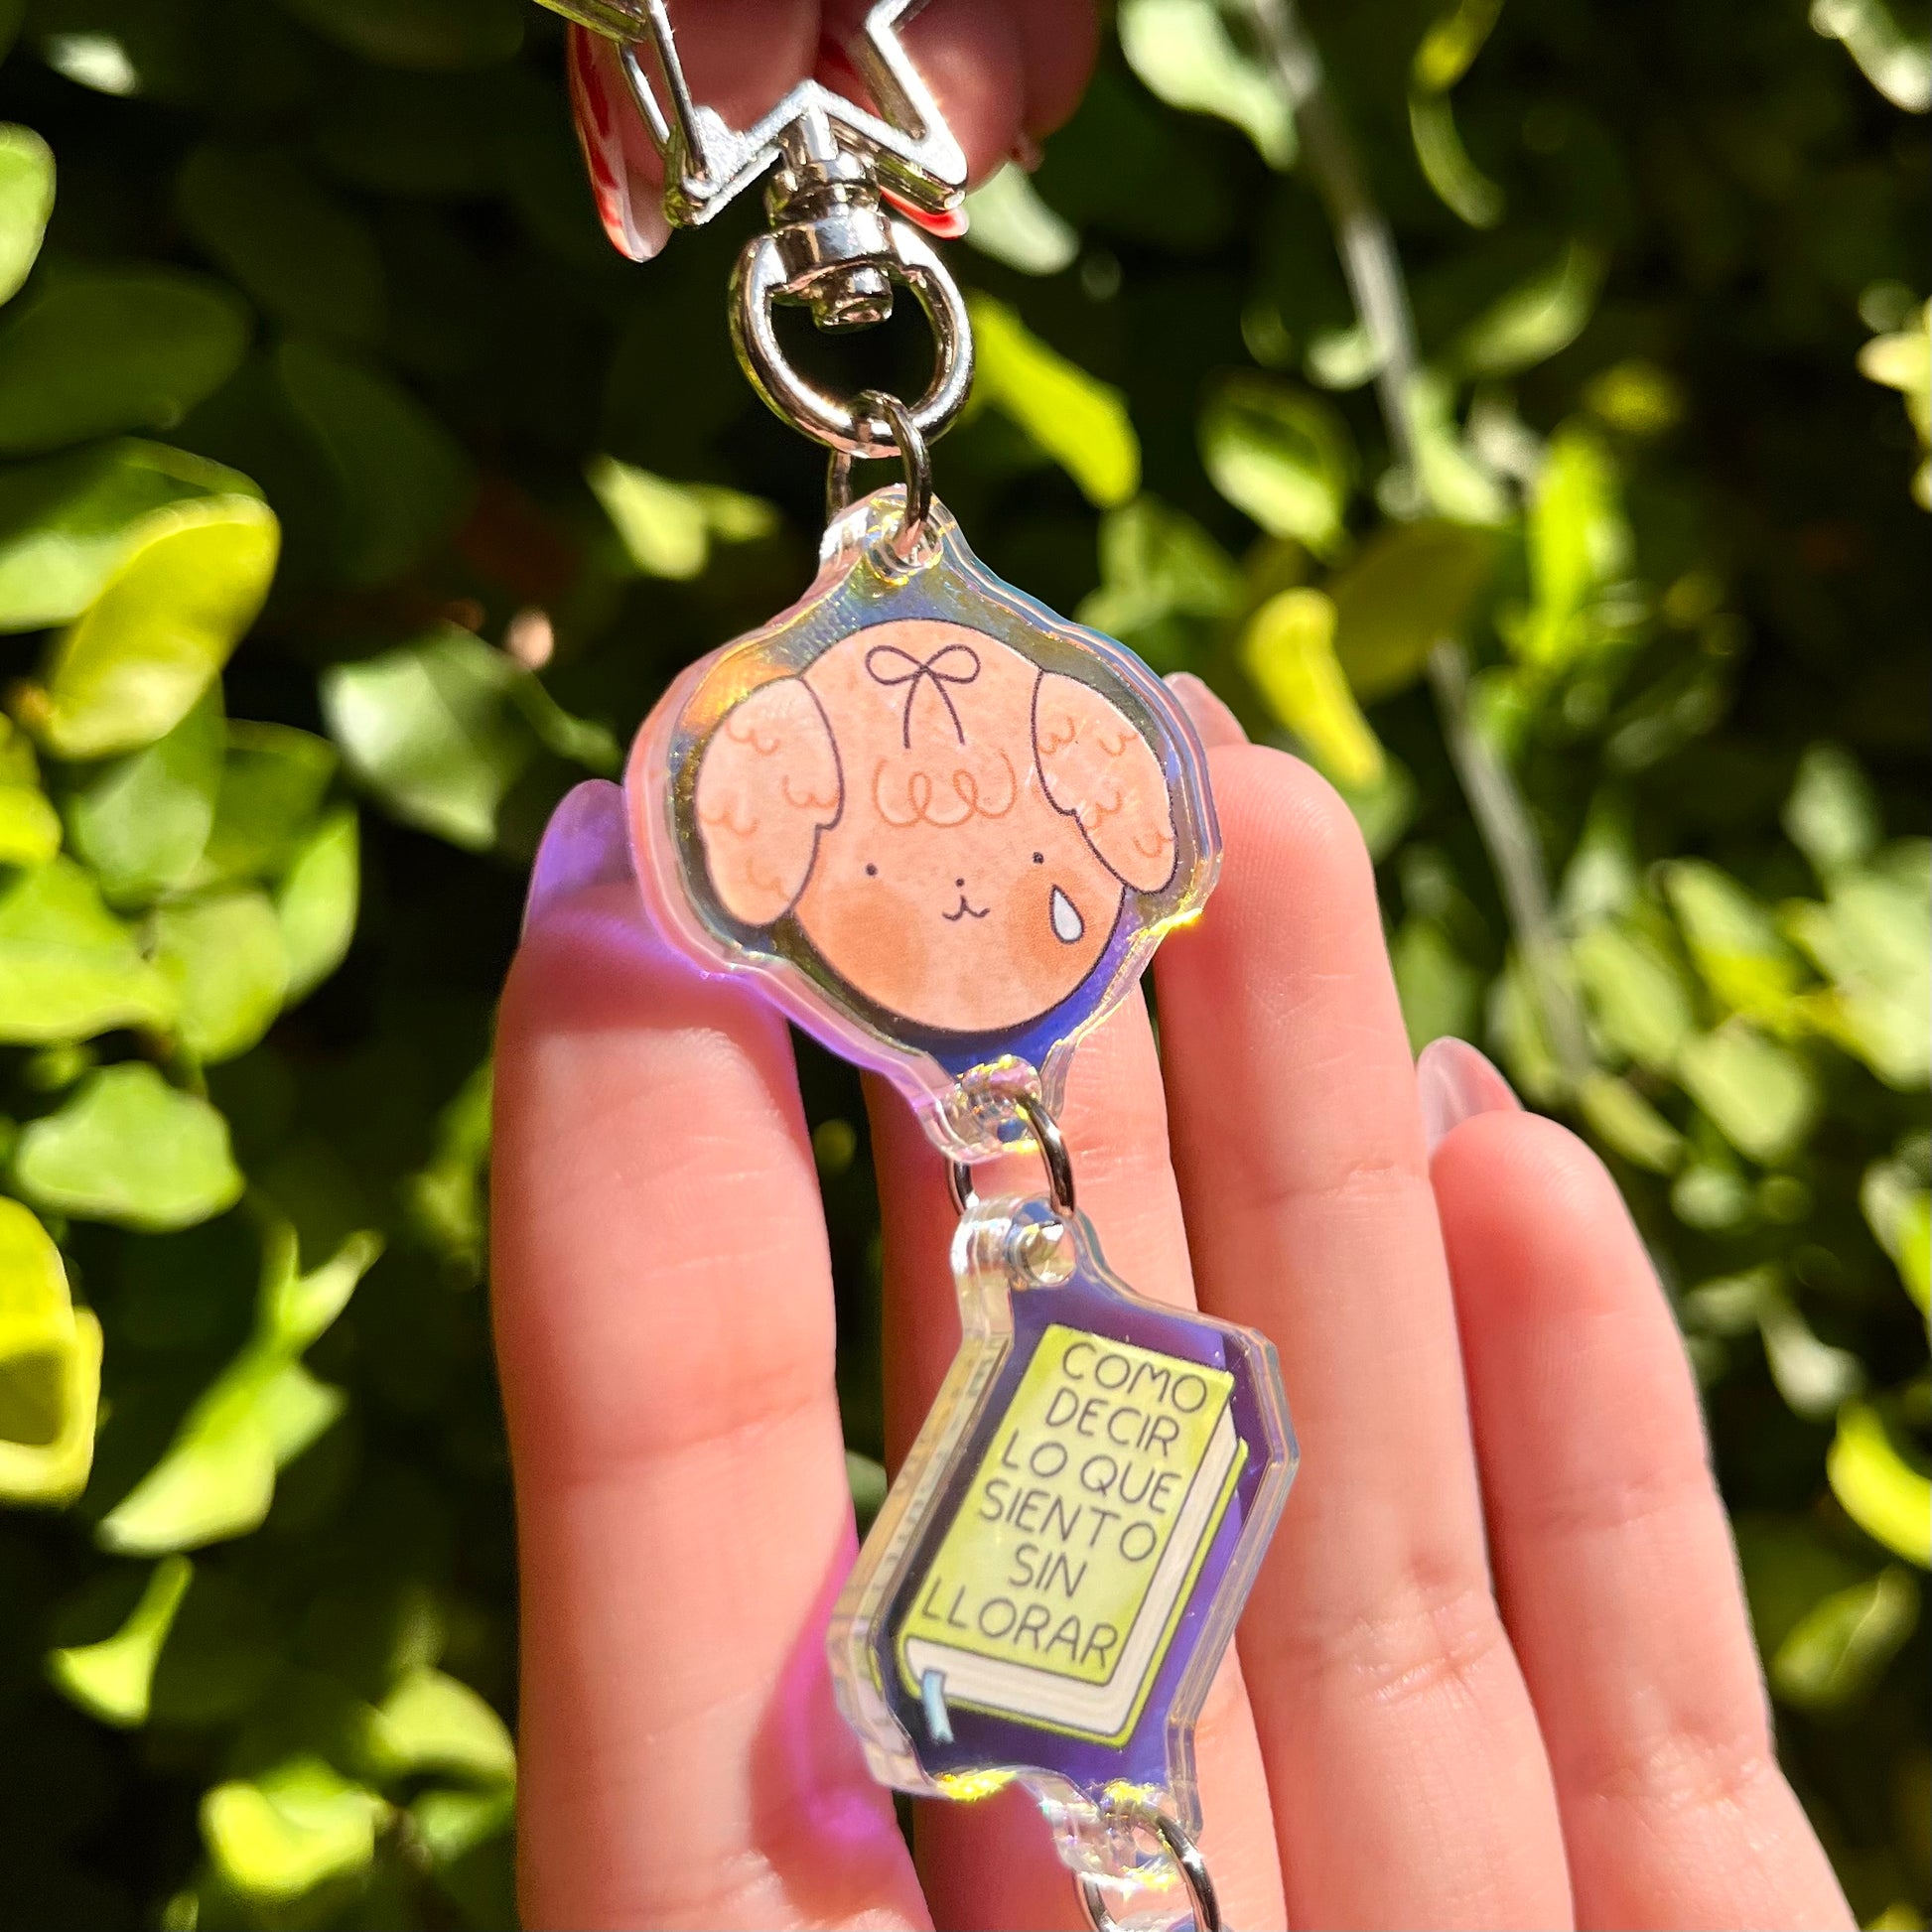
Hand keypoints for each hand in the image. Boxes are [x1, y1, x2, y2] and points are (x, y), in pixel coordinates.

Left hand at [492, 672, 1852, 1928]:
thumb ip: (678, 1679)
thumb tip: (633, 1071)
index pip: (709, 1529)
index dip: (665, 1178)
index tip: (655, 850)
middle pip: (1068, 1444)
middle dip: (1072, 1076)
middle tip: (1046, 766)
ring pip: (1354, 1511)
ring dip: (1328, 1157)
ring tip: (1277, 844)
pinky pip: (1630, 1715)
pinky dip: (1589, 1442)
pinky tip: (1528, 1174)